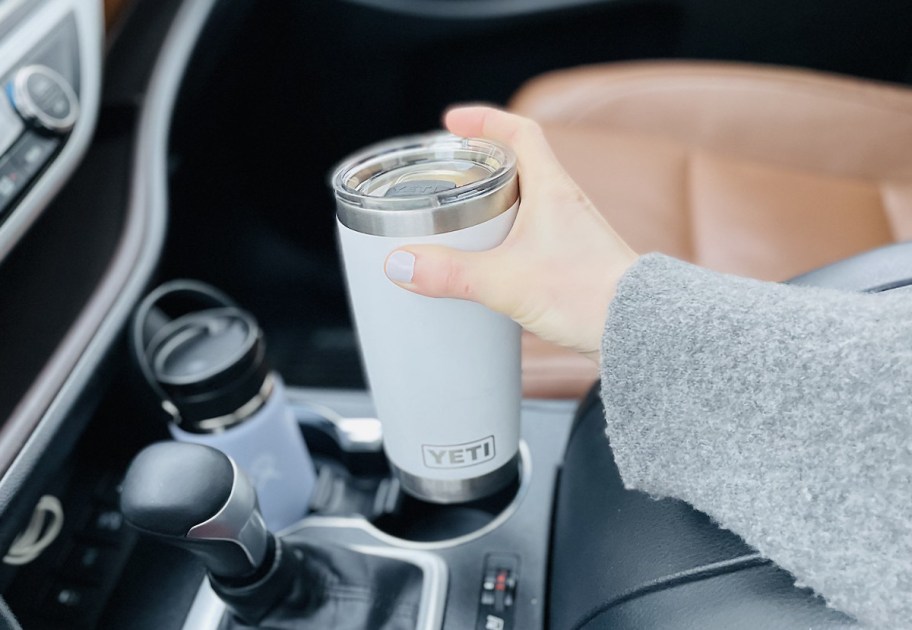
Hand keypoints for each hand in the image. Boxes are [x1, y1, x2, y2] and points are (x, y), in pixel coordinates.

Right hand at [383, 106, 637, 361]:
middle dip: (481, 163)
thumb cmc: (587, 296)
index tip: (453, 121)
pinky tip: (490, 261)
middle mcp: (565, 204)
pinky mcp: (572, 259)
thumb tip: (401, 264)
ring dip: (494, 201)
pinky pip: (532, 234)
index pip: (520, 133)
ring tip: (460, 217)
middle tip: (449, 173)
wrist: (636, 330)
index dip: (485, 120)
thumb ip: (451, 274)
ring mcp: (571, 231)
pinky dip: (506, 236)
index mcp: (553, 190)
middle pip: (520, 164)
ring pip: (526, 201)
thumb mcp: (505, 282)